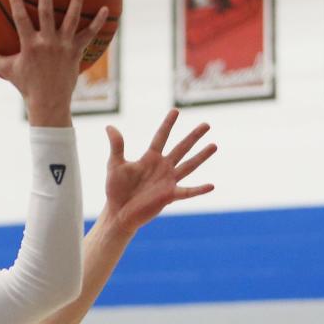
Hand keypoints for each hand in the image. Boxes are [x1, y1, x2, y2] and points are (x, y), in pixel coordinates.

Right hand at [0, 0, 108, 126]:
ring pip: (71, 19)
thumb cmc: (26, 85)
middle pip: (47, 13)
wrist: (49, 101)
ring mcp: (64, 46)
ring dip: (75, 0)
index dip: (17, 3)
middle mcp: (48, 43)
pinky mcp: (76, 51)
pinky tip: (105, 8)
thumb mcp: (6, 70)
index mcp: (30, 45)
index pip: (21, 19)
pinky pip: (90, 34)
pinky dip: (98, 22)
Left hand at [103, 109, 215, 235]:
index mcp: (150, 158)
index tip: (176, 110)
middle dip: (193, 136)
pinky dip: (199, 189)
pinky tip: (211, 186)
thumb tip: (109, 126)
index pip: (161, 137)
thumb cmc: (116, 189)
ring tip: (214, 145)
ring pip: (189, 166)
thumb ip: (117, 146)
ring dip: (201, 156)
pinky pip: (187, 192)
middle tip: (206, 124)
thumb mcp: (115, 165)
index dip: (168, 124)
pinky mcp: (170, 196)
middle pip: (181, 148)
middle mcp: (162, 167)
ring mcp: (168, 181)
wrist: (118, 212)